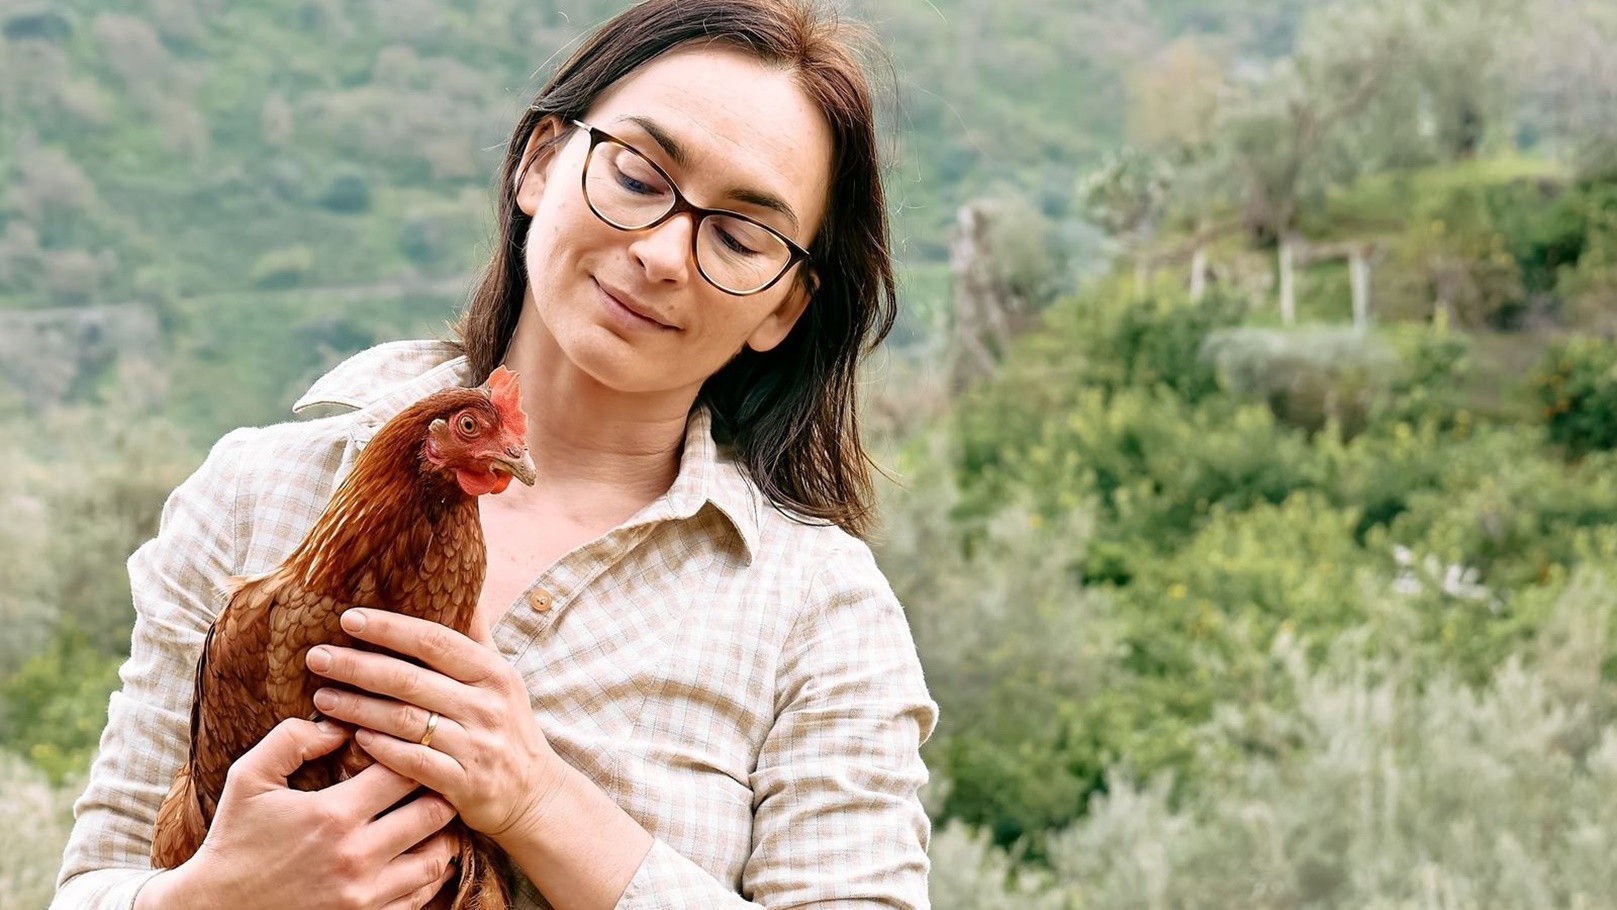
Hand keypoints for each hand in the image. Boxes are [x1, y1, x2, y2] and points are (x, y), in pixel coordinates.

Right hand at [138, 718, 458, 909]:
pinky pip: (420, 897)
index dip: (417, 753)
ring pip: (437, 858)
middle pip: (434, 813)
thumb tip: (340, 722)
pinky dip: (430, 875)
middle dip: (442, 791)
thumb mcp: (249, 779)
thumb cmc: (234, 840)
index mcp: (333, 814)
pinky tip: (423, 855)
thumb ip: (291, 739)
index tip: (414, 747)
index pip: (406, 771)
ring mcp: (364, 895)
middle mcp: (357, 856)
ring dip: (444, 835)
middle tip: (441, 779)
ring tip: (439, 817)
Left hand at [305, 609, 565, 843]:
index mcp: (494, 673)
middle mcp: (487, 706)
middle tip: (317, 657)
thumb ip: (477, 638)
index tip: (348, 619)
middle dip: (358, 666)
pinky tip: (353, 737)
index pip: (435, 641)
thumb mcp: (501, 679)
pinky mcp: (465, 784)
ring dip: (357, 707)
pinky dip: (380, 748)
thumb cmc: (507, 727)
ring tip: (322, 697)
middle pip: (410, 680)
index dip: (389, 628)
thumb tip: (465, 588)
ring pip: (404, 721)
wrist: (535, 793)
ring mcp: (477, 746)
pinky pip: (412, 762)